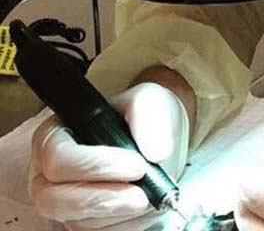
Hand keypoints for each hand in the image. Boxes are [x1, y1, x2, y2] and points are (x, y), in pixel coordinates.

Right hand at [28, 82, 189, 229]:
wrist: (158, 138)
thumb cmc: (142, 116)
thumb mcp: (148, 101)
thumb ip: (147, 116)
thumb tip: (155, 153)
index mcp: (55, 135)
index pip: (57, 157)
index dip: (95, 165)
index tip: (137, 165)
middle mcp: (49, 174)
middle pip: (54, 199)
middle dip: (102, 200)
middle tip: (142, 195)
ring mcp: (64, 202)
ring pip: (77, 222)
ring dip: (119, 215)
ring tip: (151, 197)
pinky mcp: (84, 222)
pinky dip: (126, 226)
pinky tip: (147, 209)